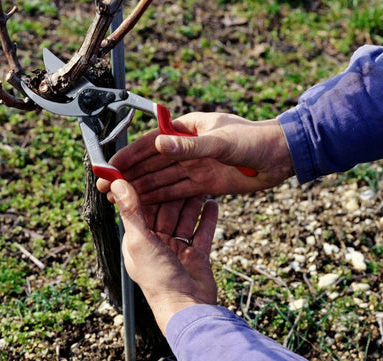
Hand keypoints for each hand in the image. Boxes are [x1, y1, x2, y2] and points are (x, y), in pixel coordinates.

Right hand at [97, 112, 294, 202]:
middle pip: (152, 163)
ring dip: (142, 188)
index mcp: (187, 129)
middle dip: (129, 175)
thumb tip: (159, 143)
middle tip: (106, 188)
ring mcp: (195, 167)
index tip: (109, 167)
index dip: (129, 156)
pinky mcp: (205, 183)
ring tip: (119, 200)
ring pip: (162, 179)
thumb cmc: (255, 140)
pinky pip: (178, 191)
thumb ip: (191, 146)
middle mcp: (188, 148)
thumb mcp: (222, 142)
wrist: (280, 157)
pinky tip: (146, 205)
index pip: (151, 143)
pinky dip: (162, 198)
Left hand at [110, 179, 217, 333]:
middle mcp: (158, 244)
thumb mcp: (140, 240)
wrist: (186, 307)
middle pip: (168, 213)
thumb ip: (131, 211)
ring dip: (193, 205)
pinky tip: (213, 205)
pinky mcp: (197, 256)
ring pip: (186, 220)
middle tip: (185, 176)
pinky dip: (207, 219)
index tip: (157, 173)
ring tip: (201, 187)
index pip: (144, 209)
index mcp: (139, 240)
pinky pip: (203, 233)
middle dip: (176, 196)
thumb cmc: (157, 278)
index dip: (151, 191)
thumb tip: (116, 183)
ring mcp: (178, 250)